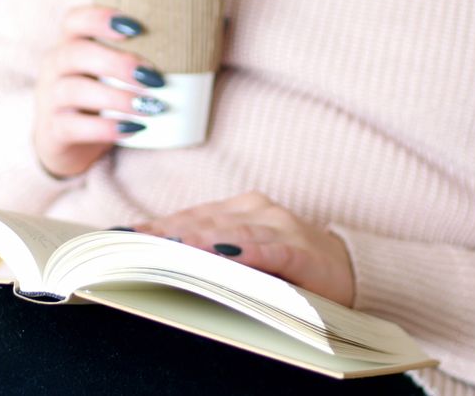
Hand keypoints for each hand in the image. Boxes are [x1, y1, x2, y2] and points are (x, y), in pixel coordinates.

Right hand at [33, 6, 165, 177]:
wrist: (65, 141)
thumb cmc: (102, 95)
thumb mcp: (115, 71)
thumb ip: (149, 51)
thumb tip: (221, 29)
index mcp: (72, 42)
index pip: (75, 20)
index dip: (101, 18)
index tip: (136, 27)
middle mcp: (56, 65)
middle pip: (76, 53)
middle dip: (118, 63)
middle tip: (154, 78)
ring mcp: (50, 98)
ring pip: (74, 90)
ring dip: (116, 97)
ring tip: (151, 107)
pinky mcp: (54, 129)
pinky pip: (73, 126)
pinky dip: (106, 128)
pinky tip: (133, 128)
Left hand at [139, 191, 355, 305]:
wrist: (350, 268)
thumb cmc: (291, 263)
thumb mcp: (249, 251)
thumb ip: (214, 249)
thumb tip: (162, 254)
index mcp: (243, 207)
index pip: (192, 217)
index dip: (158, 226)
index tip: (124, 236)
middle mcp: (260, 210)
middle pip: (205, 222)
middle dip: (168, 234)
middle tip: (135, 245)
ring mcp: (281, 227)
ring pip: (231, 233)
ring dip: (198, 240)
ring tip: (168, 248)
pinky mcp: (300, 250)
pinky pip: (269, 250)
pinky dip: (246, 252)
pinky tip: (226, 256)